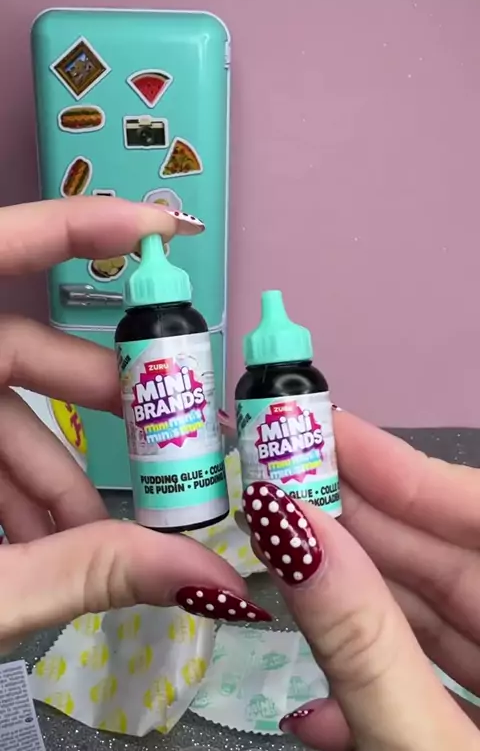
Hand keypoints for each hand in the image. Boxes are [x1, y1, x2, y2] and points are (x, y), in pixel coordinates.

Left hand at [0, 197, 269, 652]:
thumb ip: (84, 574)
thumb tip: (207, 579)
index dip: (76, 229)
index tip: (157, 231)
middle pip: (17, 345)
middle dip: (102, 400)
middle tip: (171, 444)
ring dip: (58, 468)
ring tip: (98, 537)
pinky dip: (16, 487)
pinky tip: (42, 545)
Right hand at [242, 478, 479, 750]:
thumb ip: (366, 648)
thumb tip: (291, 532)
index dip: (406, 472)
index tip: (327, 436)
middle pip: (453, 566)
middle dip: (363, 529)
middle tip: (281, 488)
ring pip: (436, 627)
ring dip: (354, 605)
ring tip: (278, 560)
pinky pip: (434, 694)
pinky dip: (375, 688)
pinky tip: (314, 704)